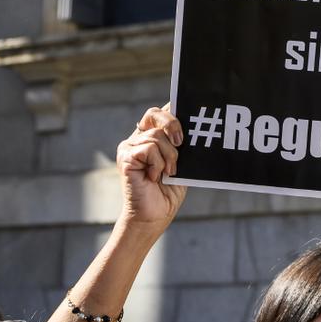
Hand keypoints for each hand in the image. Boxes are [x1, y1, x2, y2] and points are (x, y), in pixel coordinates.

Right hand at [118, 106, 185, 228]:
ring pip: (156, 135)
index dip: (172, 106)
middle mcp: (138, 139)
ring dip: (169, 156)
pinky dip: (158, 164)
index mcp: (151, 139)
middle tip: (180, 144)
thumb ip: (181, 146)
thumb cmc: (167, 193)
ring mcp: (129, 147)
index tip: (188, 105)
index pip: (160, 113)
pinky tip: (154, 177)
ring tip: (168, 172)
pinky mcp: (126, 157)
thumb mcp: (181, 164)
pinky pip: (149, 148)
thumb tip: (194, 128)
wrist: (153, 217)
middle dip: (173, 124)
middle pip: (154, 114)